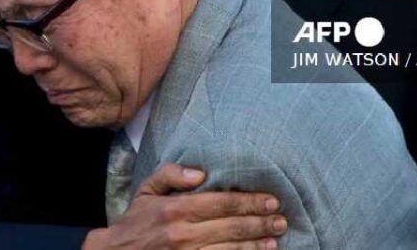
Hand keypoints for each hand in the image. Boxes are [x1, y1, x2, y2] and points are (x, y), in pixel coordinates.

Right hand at [82, 163, 287, 249]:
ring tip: (275, 241)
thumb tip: (200, 173)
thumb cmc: (135, 222)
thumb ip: (171, 175)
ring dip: (256, 246)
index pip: (222, 203)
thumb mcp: (146, 190)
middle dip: (260, 223)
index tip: (271, 200)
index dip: (249, 202)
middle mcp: (183, 234)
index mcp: (176, 209)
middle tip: (281, 220)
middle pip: (231, 227)